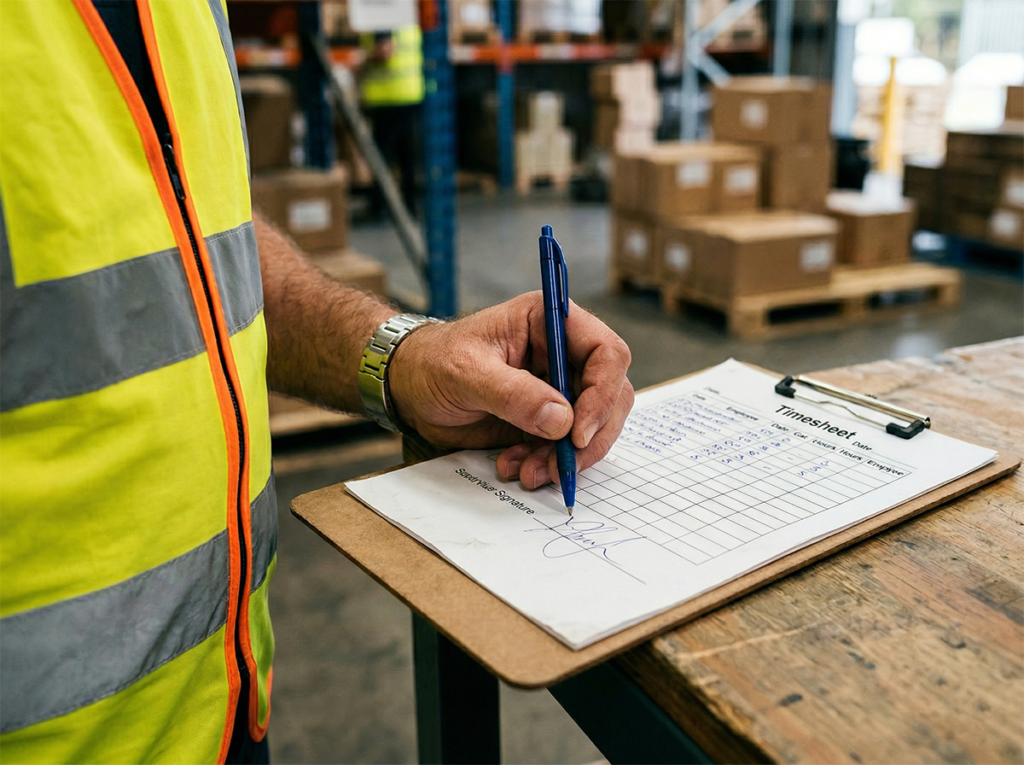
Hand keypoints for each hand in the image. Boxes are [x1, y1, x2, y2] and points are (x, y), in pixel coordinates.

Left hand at [388, 292, 633, 488]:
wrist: (408, 389)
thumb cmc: (432, 363)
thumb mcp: (466, 373)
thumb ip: (512, 393)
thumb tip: (561, 419)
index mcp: (549, 321)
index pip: (606, 352)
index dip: (602, 393)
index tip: (577, 432)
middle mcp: (563, 352)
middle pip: (611, 394)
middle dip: (590, 435)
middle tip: (564, 466)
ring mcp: (557, 387)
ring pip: (592, 426)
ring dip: (567, 457)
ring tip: (530, 473)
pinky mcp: (546, 418)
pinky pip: (566, 446)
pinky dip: (548, 464)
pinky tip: (517, 467)